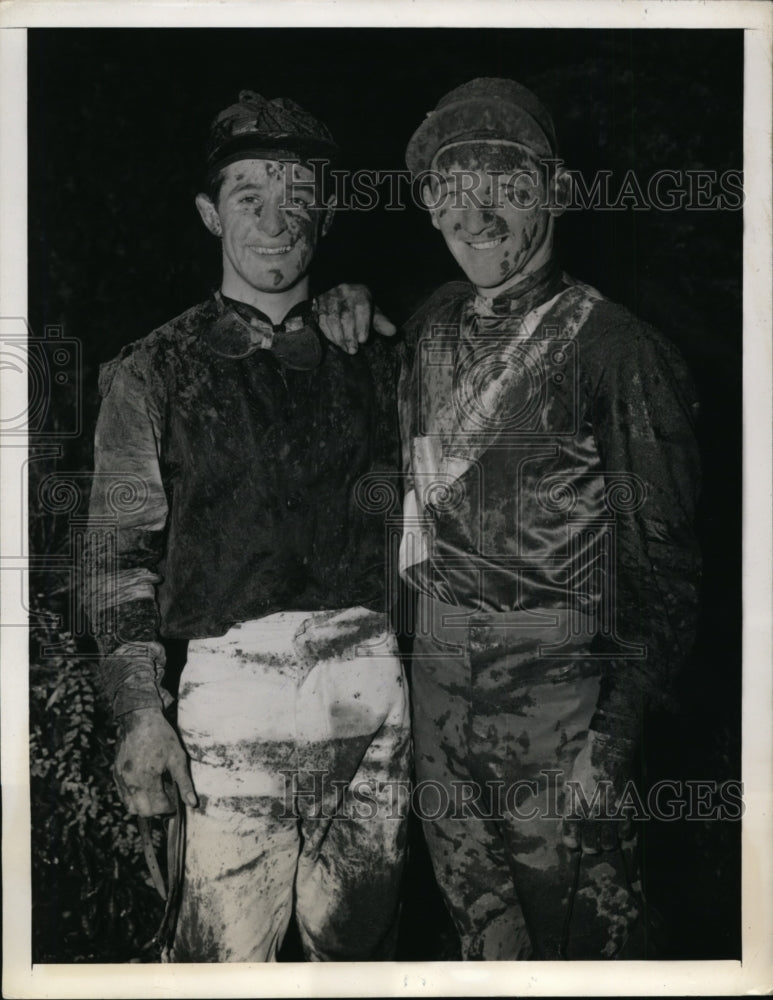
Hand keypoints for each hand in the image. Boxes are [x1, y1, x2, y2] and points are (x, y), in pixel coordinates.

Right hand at [113, 707, 196, 815]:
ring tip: (156, 792)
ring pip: (130, 807)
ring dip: (144, 806)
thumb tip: (192, 803)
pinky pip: (123, 795)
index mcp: (147, 778)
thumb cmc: (161, 736)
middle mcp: (131, 781)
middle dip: (157, 809)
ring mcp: (121, 778)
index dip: (169, 807)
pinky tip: (145, 786)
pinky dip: (134, 797)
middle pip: (143, 812)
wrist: (139, 718)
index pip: (157, 807)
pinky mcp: (115, 774)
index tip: (176, 800)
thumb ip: (184, 782)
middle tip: (166, 797)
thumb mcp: (178, 757)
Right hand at [316, 283, 395, 353]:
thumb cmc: (360, 306)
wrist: (340, 295)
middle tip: (353, 350)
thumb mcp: (373, 312)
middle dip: (349, 334)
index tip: (363, 340)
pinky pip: (321, 321)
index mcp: (360, 292)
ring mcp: (329, 298)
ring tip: (345, 348)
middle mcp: (343, 292)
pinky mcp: (318, 306)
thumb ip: (381, 322)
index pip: (361, 307)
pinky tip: (336, 343)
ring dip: (338, 336)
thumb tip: (393, 332)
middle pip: (345, 315)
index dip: (362, 325)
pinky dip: (329, 334)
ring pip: (331, 318)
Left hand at [561, 730, 635, 853]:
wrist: (608, 752)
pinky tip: (617, 822)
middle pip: (590, 847)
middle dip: (588, 844)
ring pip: (609, 844)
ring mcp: (610, 816)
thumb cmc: (585, 766)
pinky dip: (621, 831)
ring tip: (604, 834)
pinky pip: (625, 833)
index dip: (572, 841)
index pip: (571, 841)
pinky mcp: (626, 812)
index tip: (574, 839)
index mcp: (574, 809)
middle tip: (590, 838)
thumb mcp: (569, 784)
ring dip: (605, 841)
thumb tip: (563, 824)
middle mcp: (591, 816)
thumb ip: (567, 806)